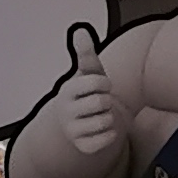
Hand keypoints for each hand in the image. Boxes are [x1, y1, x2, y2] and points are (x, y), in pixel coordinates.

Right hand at [46, 21, 121, 159]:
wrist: (77, 125)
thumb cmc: (86, 96)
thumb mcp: (87, 73)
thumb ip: (85, 53)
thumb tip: (80, 31)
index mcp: (67, 90)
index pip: (97, 82)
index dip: (105, 83)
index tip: (99, 86)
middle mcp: (66, 111)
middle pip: (102, 103)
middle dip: (106, 102)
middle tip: (100, 103)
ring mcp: (73, 130)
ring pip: (105, 121)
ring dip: (109, 118)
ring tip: (100, 116)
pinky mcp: (83, 146)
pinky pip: (107, 139)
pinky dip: (111, 134)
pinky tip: (102, 130)